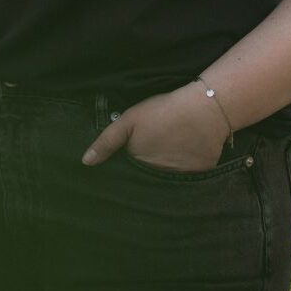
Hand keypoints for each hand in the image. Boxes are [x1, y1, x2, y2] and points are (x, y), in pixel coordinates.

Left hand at [82, 83, 230, 171]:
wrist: (204, 110)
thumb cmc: (162, 112)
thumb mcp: (129, 120)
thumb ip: (107, 142)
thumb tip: (86, 163)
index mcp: (141, 167)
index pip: (129, 176)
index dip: (126, 169)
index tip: (126, 161)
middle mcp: (160, 180)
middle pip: (147, 179)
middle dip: (144, 172)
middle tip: (149, 153)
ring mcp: (182, 180)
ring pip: (167, 180)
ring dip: (164, 171)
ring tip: (167, 152)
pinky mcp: (200, 177)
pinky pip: (188, 177)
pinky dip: (184, 169)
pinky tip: (184, 153)